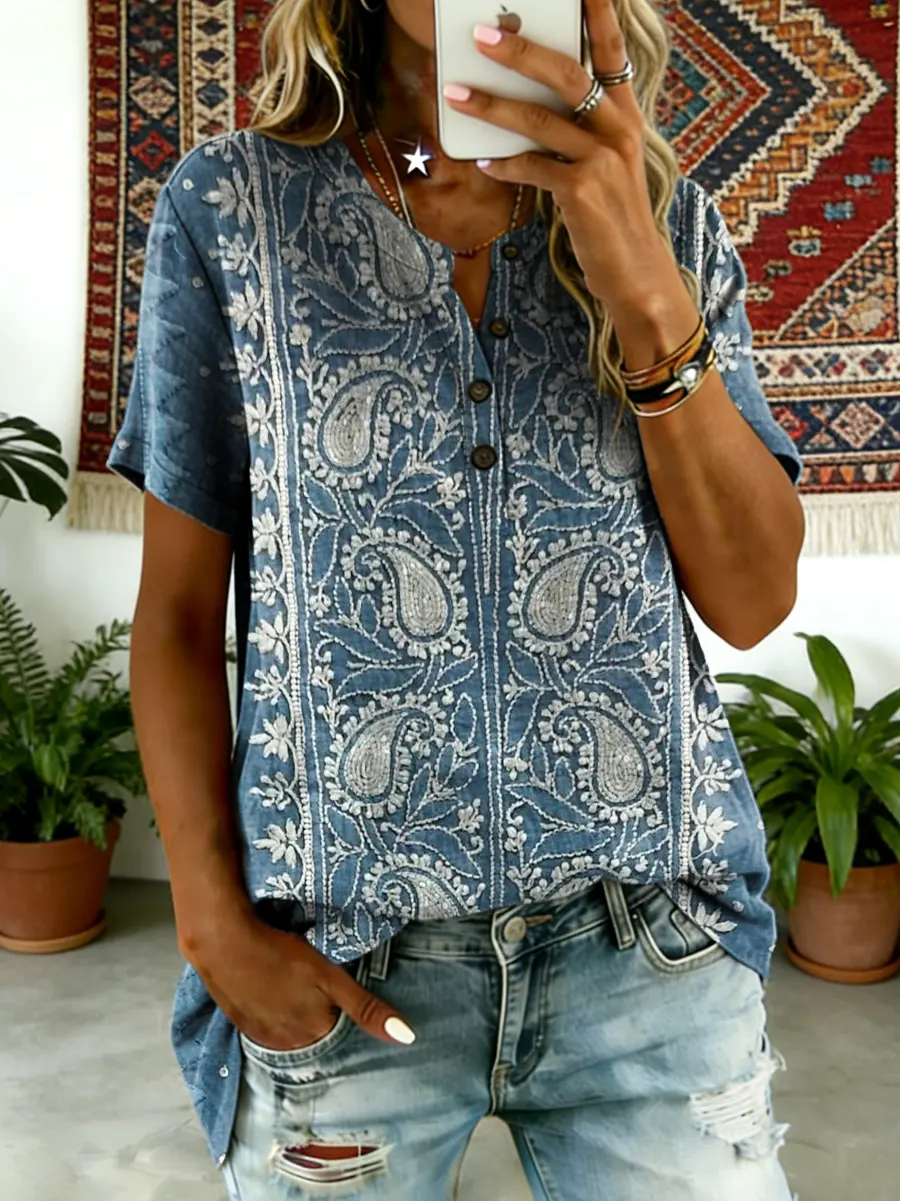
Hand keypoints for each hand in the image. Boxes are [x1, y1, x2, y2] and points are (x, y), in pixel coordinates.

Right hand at [183, 907, 415, 1050]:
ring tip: (289, 981)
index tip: (330, 984)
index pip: (339, 1027)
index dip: (338, 1004)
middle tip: (309, 978)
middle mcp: (288, 1044)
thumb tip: (407, 1038)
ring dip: (292, 1012)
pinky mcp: (241, 1023)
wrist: (224, 942)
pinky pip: (266, 1024)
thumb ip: (366, 1009)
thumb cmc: (282, 955)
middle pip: (314, 1031)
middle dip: (316, 1010)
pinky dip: (271, 1009)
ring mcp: (262, 1036)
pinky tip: (269, 987)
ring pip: (289, 1029)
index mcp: (314, 1034)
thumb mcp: (330, 978)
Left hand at [444, 0, 680, 318]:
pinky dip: (505, 163)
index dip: (596, 13)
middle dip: (520, 50)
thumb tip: (526, 104)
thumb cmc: (613, 218)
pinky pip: (533, 168)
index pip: (612, 51)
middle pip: (566, 74)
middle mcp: (620, 131)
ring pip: (540, 120)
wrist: (636, 274)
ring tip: (456, 93)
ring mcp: (603, 161)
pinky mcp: (584, 192)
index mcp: (626, 116)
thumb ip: (577, 132)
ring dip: (492, 105)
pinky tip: (484, 160)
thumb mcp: (606, 166)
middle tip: (481, 34)